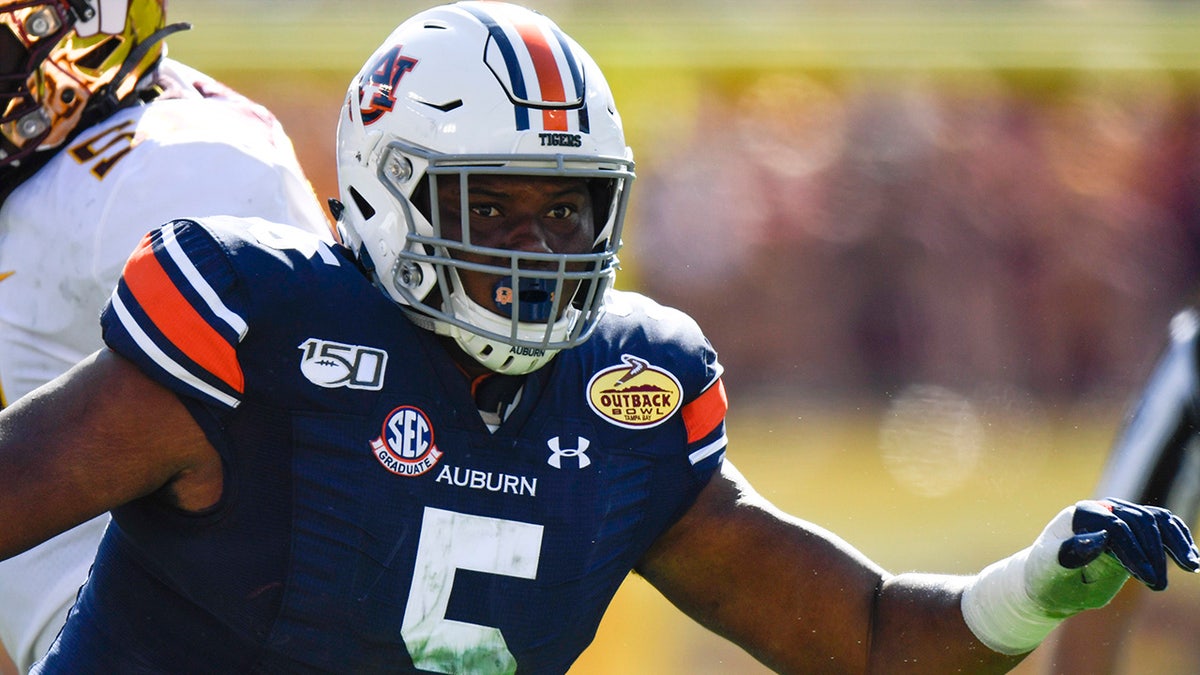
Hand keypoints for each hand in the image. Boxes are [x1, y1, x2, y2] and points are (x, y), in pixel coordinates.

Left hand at [963, 498, 1199, 653]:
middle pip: (1140, 521)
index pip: (1115, 526)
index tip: (1148, 580)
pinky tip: (1191, 561)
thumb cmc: (1048, 577)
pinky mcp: (1134, 528)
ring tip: (1190, 566)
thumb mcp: (1052, 570)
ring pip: (1156, 519)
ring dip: (1176, 542)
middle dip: (1153, 553)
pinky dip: (1179, 540)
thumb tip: (1101, 535)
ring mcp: (1120, 515)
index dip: (1134, 552)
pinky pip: (1163, 526)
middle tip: (1158, 586)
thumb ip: (1071, 553)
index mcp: (1079, 516)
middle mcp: (1101, 509)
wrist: (1051, 582)